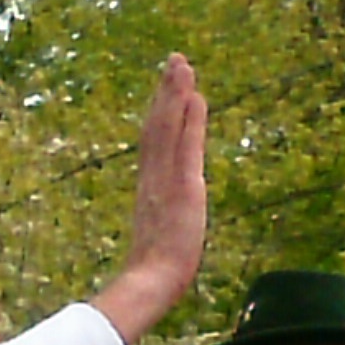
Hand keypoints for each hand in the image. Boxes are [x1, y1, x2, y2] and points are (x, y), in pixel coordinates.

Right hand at [89, 57, 208, 343]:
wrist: (151, 285)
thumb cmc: (150, 275)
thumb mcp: (156, 245)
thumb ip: (156, 231)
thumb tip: (155, 234)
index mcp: (148, 190)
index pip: (154, 144)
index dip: (160, 114)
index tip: (167, 89)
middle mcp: (154, 178)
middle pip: (157, 126)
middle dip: (166, 92)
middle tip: (175, 59)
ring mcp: (166, 180)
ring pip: (167, 127)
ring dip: (175, 93)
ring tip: (181, 63)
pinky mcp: (181, 186)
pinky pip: (185, 143)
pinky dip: (189, 117)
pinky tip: (196, 95)